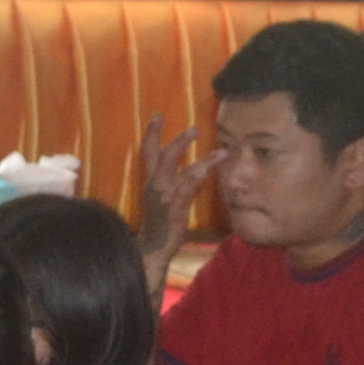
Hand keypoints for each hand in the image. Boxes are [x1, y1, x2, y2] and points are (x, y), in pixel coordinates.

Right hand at [135, 117, 215, 260]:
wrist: (152, 249)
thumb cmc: (159, 226)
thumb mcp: (160, 202)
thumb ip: (169, 185)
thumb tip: (186, 171)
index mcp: (149, 183)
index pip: (147, 153)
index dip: (151, 134)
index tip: (157, 116)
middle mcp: (154, 185)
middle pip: (160, 155)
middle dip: (176, 140)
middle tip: (193, 128)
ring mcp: (164, 194)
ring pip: (178, 166)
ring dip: (195, 153)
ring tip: (216, 146)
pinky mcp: (175, 205)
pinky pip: (189, 183)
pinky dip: (202, 171)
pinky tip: (214, 163)